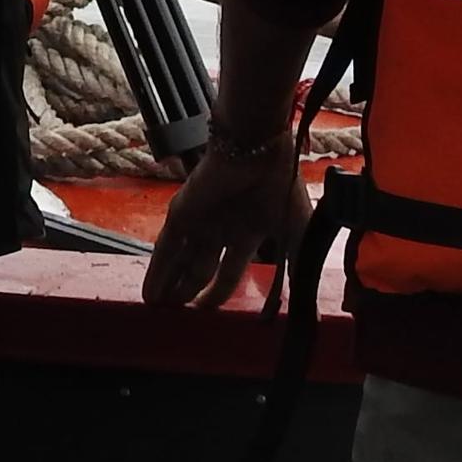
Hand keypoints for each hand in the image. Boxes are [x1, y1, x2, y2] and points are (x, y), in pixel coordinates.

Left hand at [140, 137, 306, 312]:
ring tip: (158, 309)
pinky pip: (165, 248)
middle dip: (187, 290)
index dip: (217, 293)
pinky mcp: (181, 212)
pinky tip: (149, 293)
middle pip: (198, 267)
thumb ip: (299, 266)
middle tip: (176, 314)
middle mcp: (219, 227)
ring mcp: (198, 220)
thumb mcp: (296, 230)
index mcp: (245, 231)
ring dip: (169, 284)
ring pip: (179, 260)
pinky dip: (157, 271)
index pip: (228, 271)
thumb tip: (311, 306)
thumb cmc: (278, 182)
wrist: (257, 147)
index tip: (209, 312)